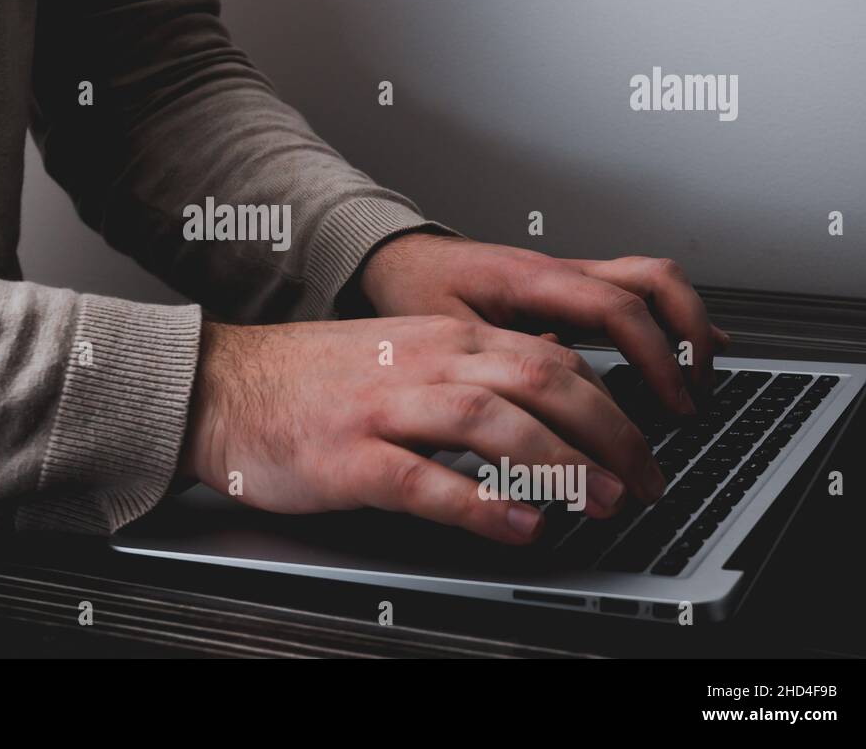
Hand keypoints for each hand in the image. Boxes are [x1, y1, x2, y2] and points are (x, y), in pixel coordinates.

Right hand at [179, 315, 666, 544]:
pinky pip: (426, 479)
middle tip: (644, 481)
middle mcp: (423, 363)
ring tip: (601, 502)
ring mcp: (385, 408)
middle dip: (609, 434)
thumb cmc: (309, 379)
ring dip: (561, 465)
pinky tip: (518, 526)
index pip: (552, 360)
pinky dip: (482, 505)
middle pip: (542, 383)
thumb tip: (544, 394)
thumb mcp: (400, 354)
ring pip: (494, 422)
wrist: (222, 386)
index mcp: (442, 340)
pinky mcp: (349, 455)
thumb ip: (468, 368)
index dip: (612, 406)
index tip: (641, 448)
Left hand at [360, 234, 729, 413]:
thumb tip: (560, 385)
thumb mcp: (446, 333)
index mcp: (532, 280)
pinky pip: (633, 291)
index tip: (673, 403)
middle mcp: (560, 270)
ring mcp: (568, 275)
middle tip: (695, 392)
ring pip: (652, 280)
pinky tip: (683, 350)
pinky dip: (666, 319)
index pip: (618, 309)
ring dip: (685, 323)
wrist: (399, 258)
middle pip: (656, 282)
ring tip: (698, 375)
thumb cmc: (416, 289)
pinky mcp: (567, 288)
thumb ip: (501, 357)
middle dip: (689, 335)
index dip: (657, 357)